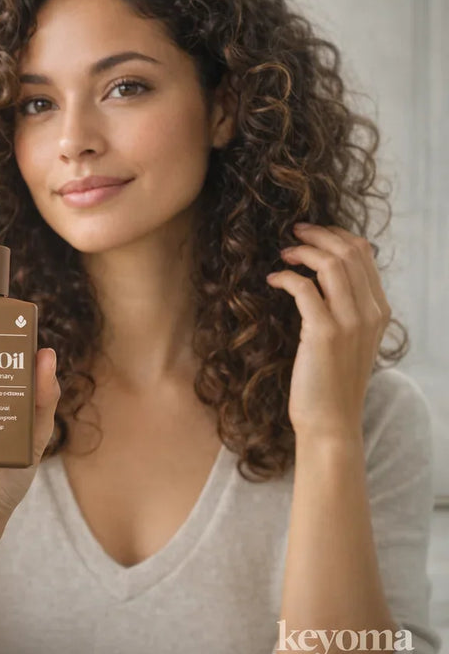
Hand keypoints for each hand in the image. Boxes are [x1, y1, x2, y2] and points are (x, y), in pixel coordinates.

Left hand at [265, 223, 391, 441]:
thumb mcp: (349, 340)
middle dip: (319, 234)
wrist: (331, 421)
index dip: (335, 235)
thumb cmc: (331, 381)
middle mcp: (370, 312)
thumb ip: (345, 309)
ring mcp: (350, 322)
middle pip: (349, 251)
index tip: (311, 234)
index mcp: (379, 311)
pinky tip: (273, 280)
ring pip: (331, 264)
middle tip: (294, 233)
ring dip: (303, 251)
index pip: (364, 254)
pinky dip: (286, 277)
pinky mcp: (324, 333)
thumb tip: (322, 278)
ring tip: (284, 254)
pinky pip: (305, 289)